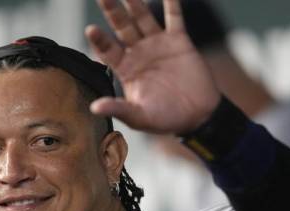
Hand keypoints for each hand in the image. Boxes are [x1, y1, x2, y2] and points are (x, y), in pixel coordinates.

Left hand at [85, 0, 219, 133]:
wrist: (198, 115)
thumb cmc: (166, 119)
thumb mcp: (140, 117)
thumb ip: (119, 109)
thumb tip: (95, 107)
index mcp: (126, 69)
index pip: (108, 50)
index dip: (99, 40)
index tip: (90, 30)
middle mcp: (139, 53)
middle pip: (122, 27)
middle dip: (113, 11)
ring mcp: (158, 44)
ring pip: (143, 18)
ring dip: (135, 3)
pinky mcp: (179, 41)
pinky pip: (174, 18)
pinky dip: (172, 4)